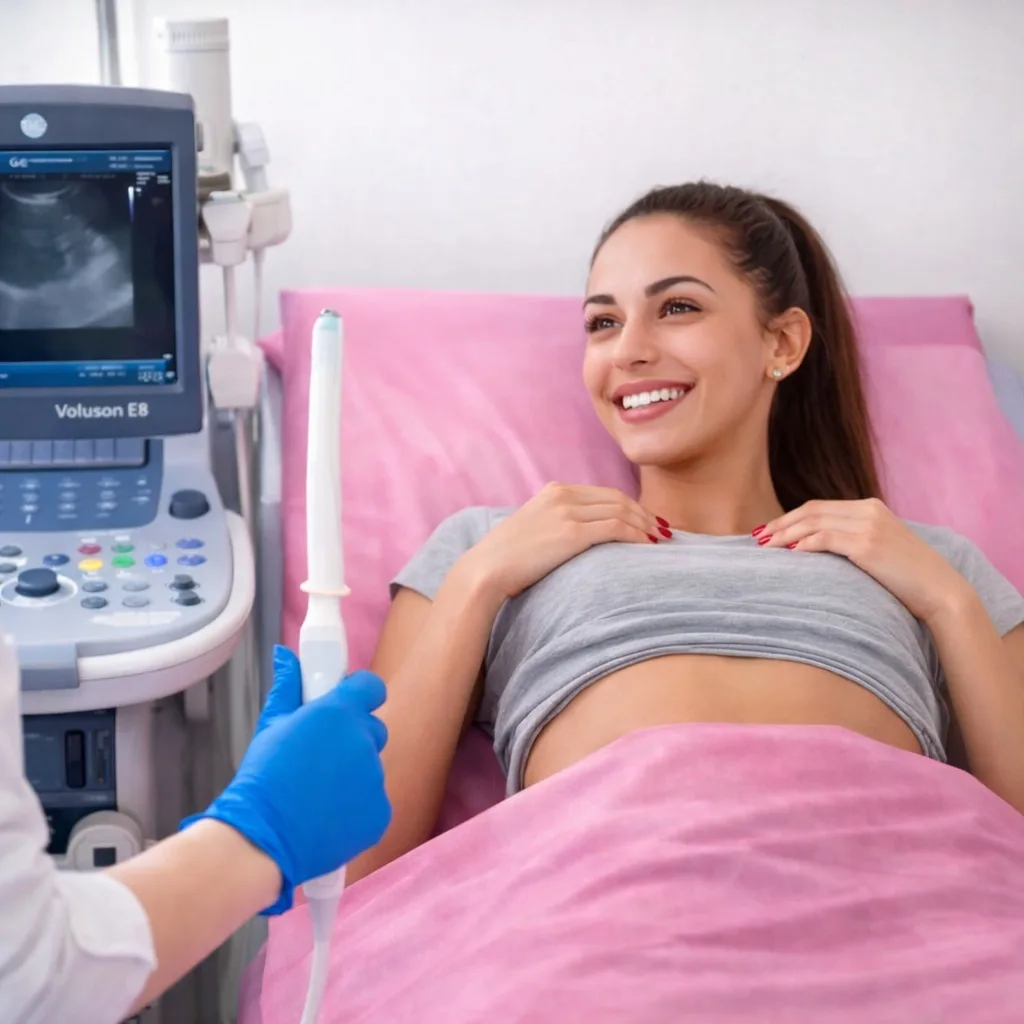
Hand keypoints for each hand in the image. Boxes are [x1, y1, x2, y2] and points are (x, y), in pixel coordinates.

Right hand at [182, 646, 390, 914]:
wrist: (262, 840)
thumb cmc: (262, 779)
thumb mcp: (271, 726)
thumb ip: (289, 687)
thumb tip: (287, 656)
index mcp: (339, 713)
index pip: (371, 687)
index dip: (359, 693)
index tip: (344, 703)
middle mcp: (364, 741)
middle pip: (372, 729)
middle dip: (353, 737)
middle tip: (321, 755)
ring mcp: (375, 778)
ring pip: (371, 767)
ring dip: (352, 774)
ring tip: (316, 792)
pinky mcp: (380, 812)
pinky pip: (374, 801)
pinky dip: (356, 807)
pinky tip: (326, 816)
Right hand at [464, 482, 666, 597]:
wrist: (485, 571)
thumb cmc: (505, 561)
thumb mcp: (531, 531)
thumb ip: (555, 526)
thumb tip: (576, 541)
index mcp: (553, 491)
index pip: (603, 493)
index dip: (630, 505)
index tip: (645, 519)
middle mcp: (562, 495)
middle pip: (617, 498)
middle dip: (643, 513)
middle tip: (662, 529)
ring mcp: (567, 512)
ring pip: (621, 511)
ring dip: (645, 524)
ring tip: (660, 538)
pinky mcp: (571, 532)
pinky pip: (616, 527)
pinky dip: (636, 534)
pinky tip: (647, 545)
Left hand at [757, 498, 968, 622]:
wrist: (941, 591)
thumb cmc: (908, 578)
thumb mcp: (880, 550)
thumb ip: (852, 541)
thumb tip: (814, 549)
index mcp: (870, 507)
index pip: (819, 507)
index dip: (790, 518)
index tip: (769, 531)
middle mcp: (868, 510)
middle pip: (811, 511)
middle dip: (781, 523)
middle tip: (757, 537)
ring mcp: (869, 525)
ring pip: (814, 523)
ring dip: (785, 534)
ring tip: (765, 547)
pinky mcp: (868, 544)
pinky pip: (825, 539)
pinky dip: (803, 544)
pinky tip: (789, 554)